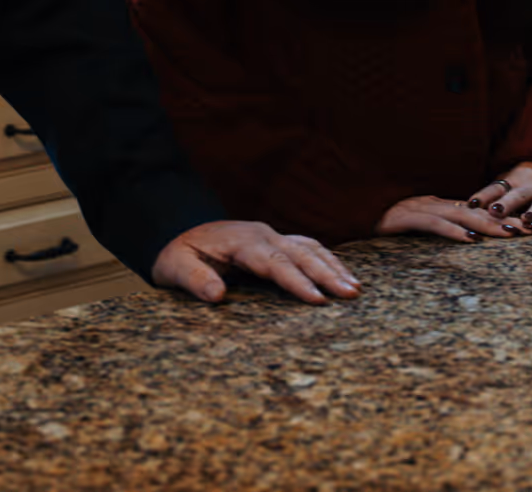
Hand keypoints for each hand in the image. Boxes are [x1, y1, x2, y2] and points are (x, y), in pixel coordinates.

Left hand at [152, 220, 360, 305]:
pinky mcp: (274, 240)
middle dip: (327, 273)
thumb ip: (194, 279)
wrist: (176, 232)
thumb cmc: (178, 256)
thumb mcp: (175, 268)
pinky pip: (306, 246)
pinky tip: (342, 273)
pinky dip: (327, 259)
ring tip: (356, 288)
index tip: (318, 300)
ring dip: (333, 266)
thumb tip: (217, 295)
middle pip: (299, 252)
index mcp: (239, 241)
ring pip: (308, 247)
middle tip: (351, 295)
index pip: (273, 262)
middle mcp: (260, 234)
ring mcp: (269, 234)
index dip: (297, 280)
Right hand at [376, 194, 525, 241]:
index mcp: (437, 206)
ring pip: (458, 215)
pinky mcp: (403, 218)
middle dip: (504, 220)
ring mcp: (417, 208)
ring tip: (509, 234)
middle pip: (474, 211)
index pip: (477, 211)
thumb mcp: (415, 228)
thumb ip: (438, 229)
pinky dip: (451, 231)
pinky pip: (432, 224)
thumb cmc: (382, 224)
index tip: (528, 227)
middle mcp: (431, 204)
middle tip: (530, 230)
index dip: (503, 218)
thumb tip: (465, 239)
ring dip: (486, 225)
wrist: (351, 211)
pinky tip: (469, 240)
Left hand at [466, 162, 531, 232]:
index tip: (470, 204)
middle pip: (515, 196)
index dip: (483, 196)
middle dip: (505, 204)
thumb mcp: (511, 179)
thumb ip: (496, 192)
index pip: (494, 189)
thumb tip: (470, 206)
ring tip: (527, 220)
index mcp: (512, 182)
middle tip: (494, 212)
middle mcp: (528, 186)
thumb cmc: (530, 176)